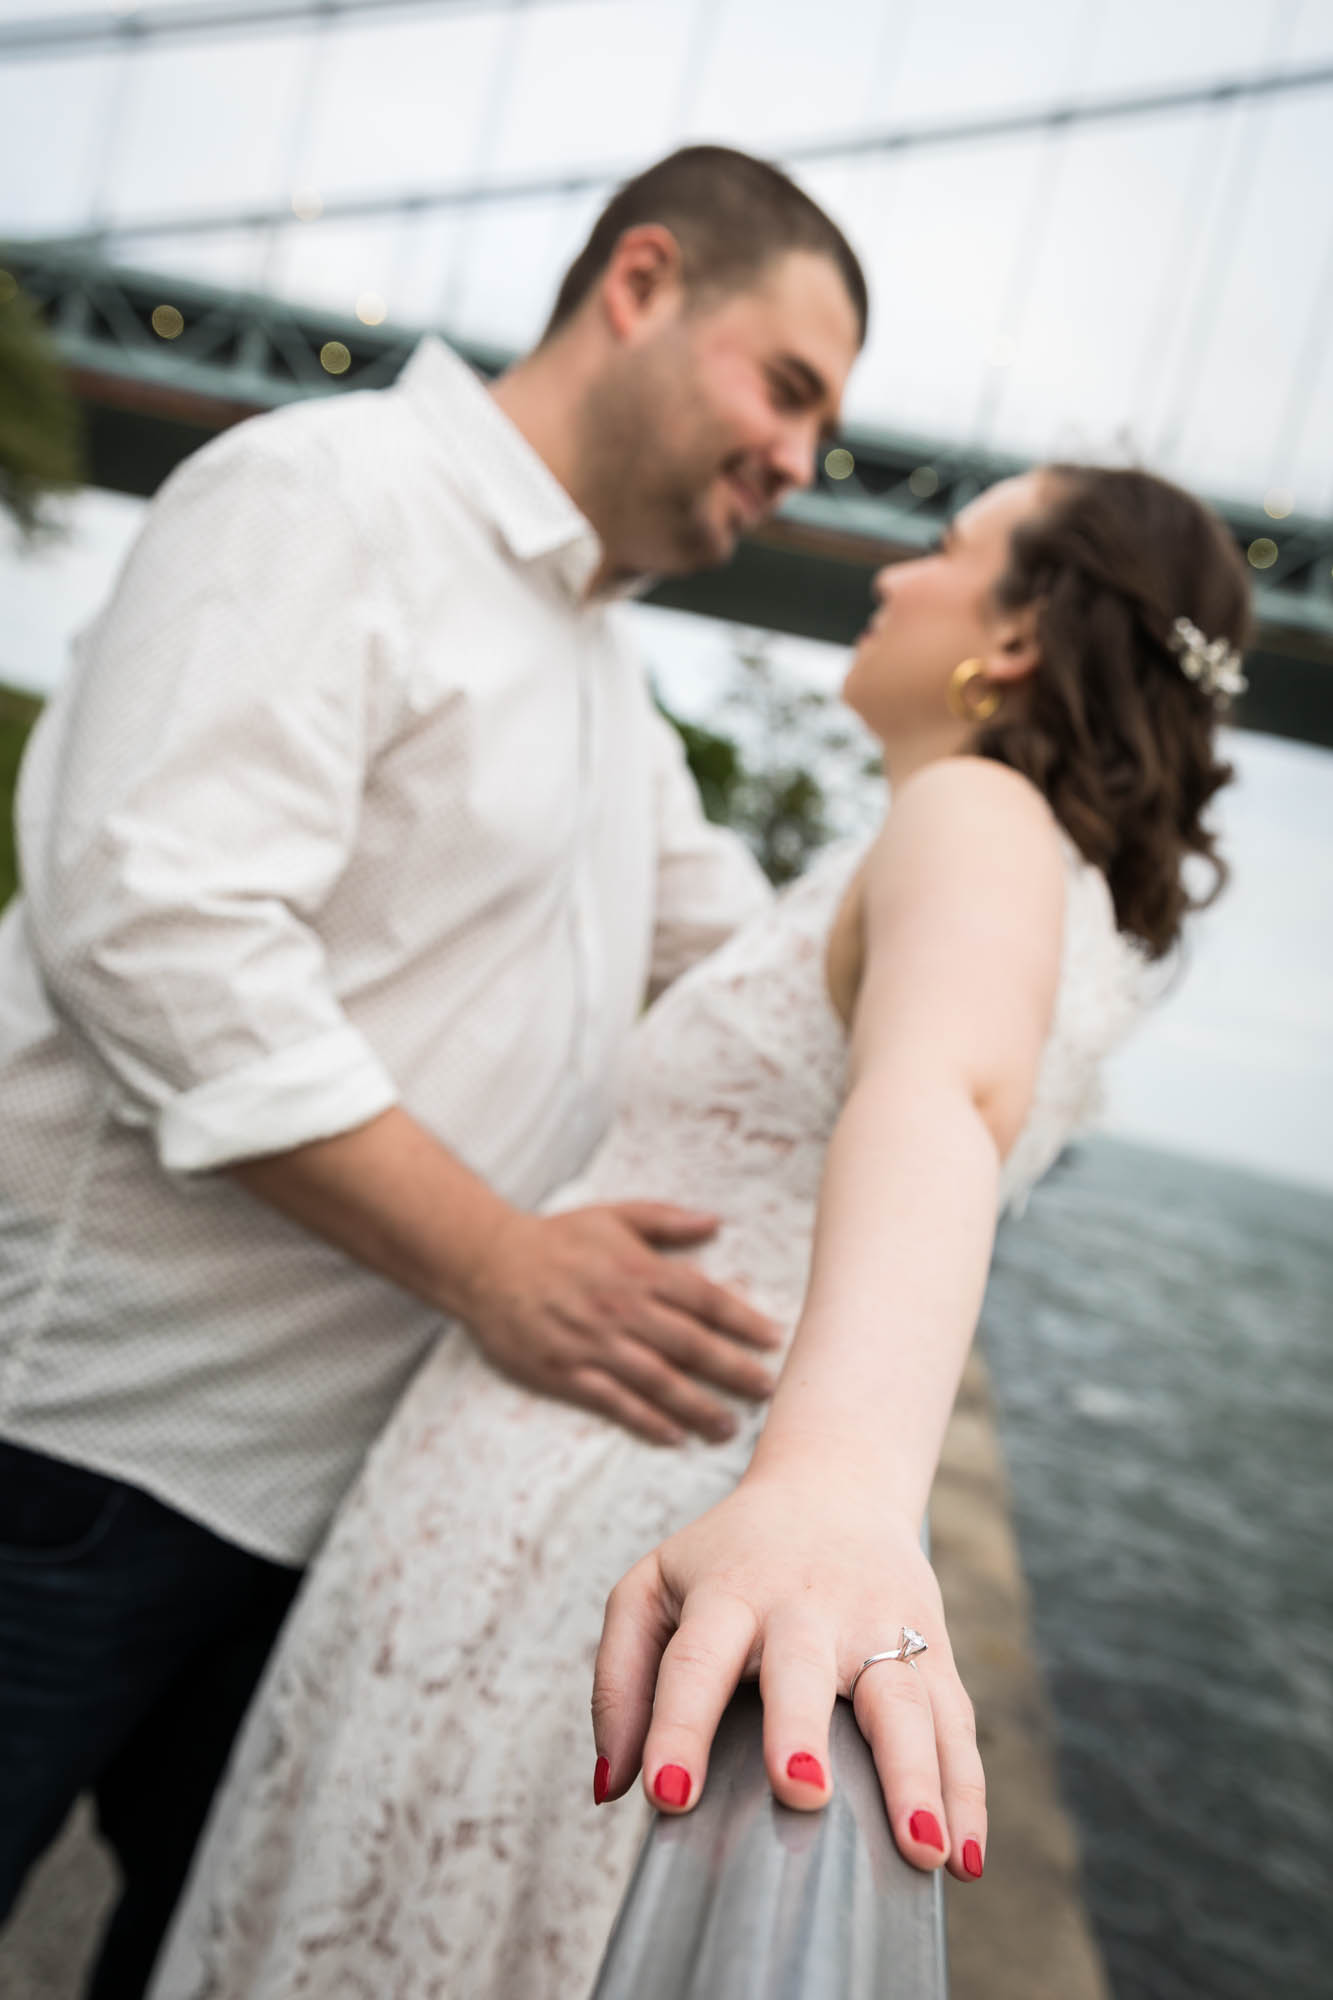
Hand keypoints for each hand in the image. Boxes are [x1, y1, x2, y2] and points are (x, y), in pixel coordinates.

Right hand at [458, 1202, 780, 1445]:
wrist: (488, 1263)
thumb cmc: (557, 1238)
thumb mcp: (613, 1215)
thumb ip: (666, 1220)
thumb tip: (715, 1221)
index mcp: (638, 1269)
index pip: (704, 1298)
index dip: (742, 1320)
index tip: (774, 1338)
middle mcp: (622, 1309)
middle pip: (690, 1344)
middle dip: (734, 1369)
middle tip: (768, 1390)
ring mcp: (594, 1344)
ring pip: (658, 1380)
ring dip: (698, 1406)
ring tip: (730, 1426)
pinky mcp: (566, 1372)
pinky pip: (614, 1402)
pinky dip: (646, 1420)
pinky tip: (675, 1435)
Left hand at [589, 1469, 985, 1879]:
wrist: (835, 1484)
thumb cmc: (729, 1557)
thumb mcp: (654, 1587)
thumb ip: (620, 1678)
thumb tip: (610, 1788)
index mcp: (728, 1593)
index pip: (694, 1660)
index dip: (676, 1725)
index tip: (667, 1794)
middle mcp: (805, 1607)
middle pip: (803, 1669)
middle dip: (801, 1730)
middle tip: (800, 1792)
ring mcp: (877, 1625)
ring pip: (901, 1699)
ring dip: (914, 1776)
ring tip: (921, 1852)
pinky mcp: (932, 1645)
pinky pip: (955, 1721)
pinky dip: (967, 1790)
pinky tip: (967, 1857)